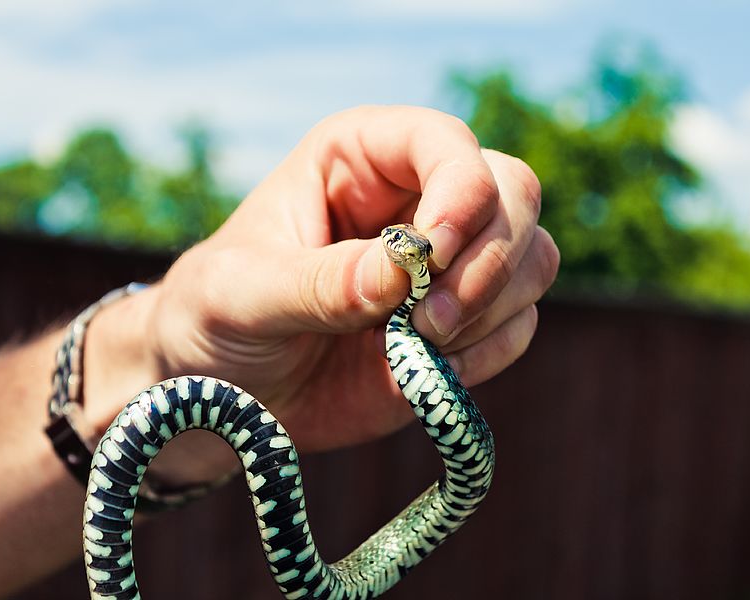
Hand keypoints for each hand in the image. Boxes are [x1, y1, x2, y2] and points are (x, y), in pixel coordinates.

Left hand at [87, 106, 557, 467]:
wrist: (226, 397)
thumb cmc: (216, 319)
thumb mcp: (242, 294)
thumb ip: (318, 282)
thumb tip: (403, 275)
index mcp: (362, 158)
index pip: (448, 144)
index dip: (460, 192)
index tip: (430, 258)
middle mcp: (419, 199)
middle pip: (515, 193)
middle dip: (487, 261)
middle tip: (425, 321)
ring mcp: (451, 265)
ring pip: (534, 259)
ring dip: (490, 310)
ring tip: (414, 347)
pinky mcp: (466, 325)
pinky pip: (521, 326)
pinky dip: (487, 353)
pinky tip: (423, 370)